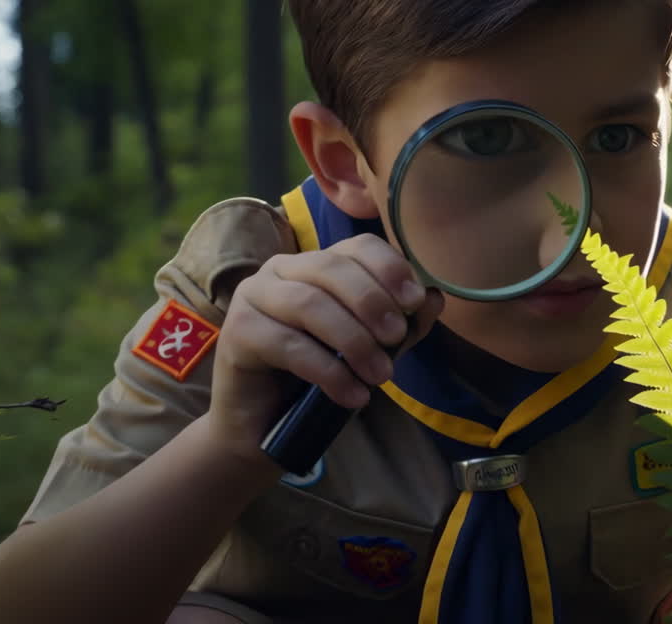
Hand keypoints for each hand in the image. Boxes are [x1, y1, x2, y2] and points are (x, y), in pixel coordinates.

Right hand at [206, 233, 443, 464]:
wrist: (264, 425)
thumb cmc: (319, 377)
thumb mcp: (370, 348)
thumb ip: (402, 324)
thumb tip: (434, 298)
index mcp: (316, 264)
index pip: (356, 247)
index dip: (389, 268)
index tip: (415, 302)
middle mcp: (281, 270)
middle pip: (332, 268)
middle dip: (372, 303)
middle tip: (395, 340)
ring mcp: (253, 296)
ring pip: (309, 305)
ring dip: (353, 341)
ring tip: (380, 375)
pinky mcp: (236, 333)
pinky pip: (288, 345)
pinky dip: (328, 371)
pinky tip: (353, 396)